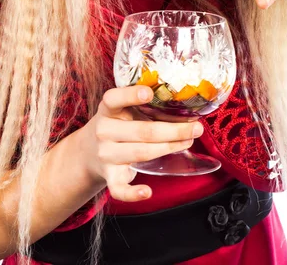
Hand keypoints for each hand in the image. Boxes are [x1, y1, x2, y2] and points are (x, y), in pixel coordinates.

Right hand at [80, 86, 203, 201]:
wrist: (89, 150)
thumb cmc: (118, 123)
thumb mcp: (123, 108)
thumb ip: (144, 104)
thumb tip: (183, 102)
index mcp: (108, 109)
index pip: (114, 98)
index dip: (131, 95)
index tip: (149, 93)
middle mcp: (104, 130)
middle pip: (142, 131)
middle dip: (173, 130)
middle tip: (196, 128)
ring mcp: (106, 154)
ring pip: (140, 154)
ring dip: (168, 149)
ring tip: (188, 142)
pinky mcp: (109, 176)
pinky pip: (119, 188)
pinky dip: (132, 193)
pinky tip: (147, 192)